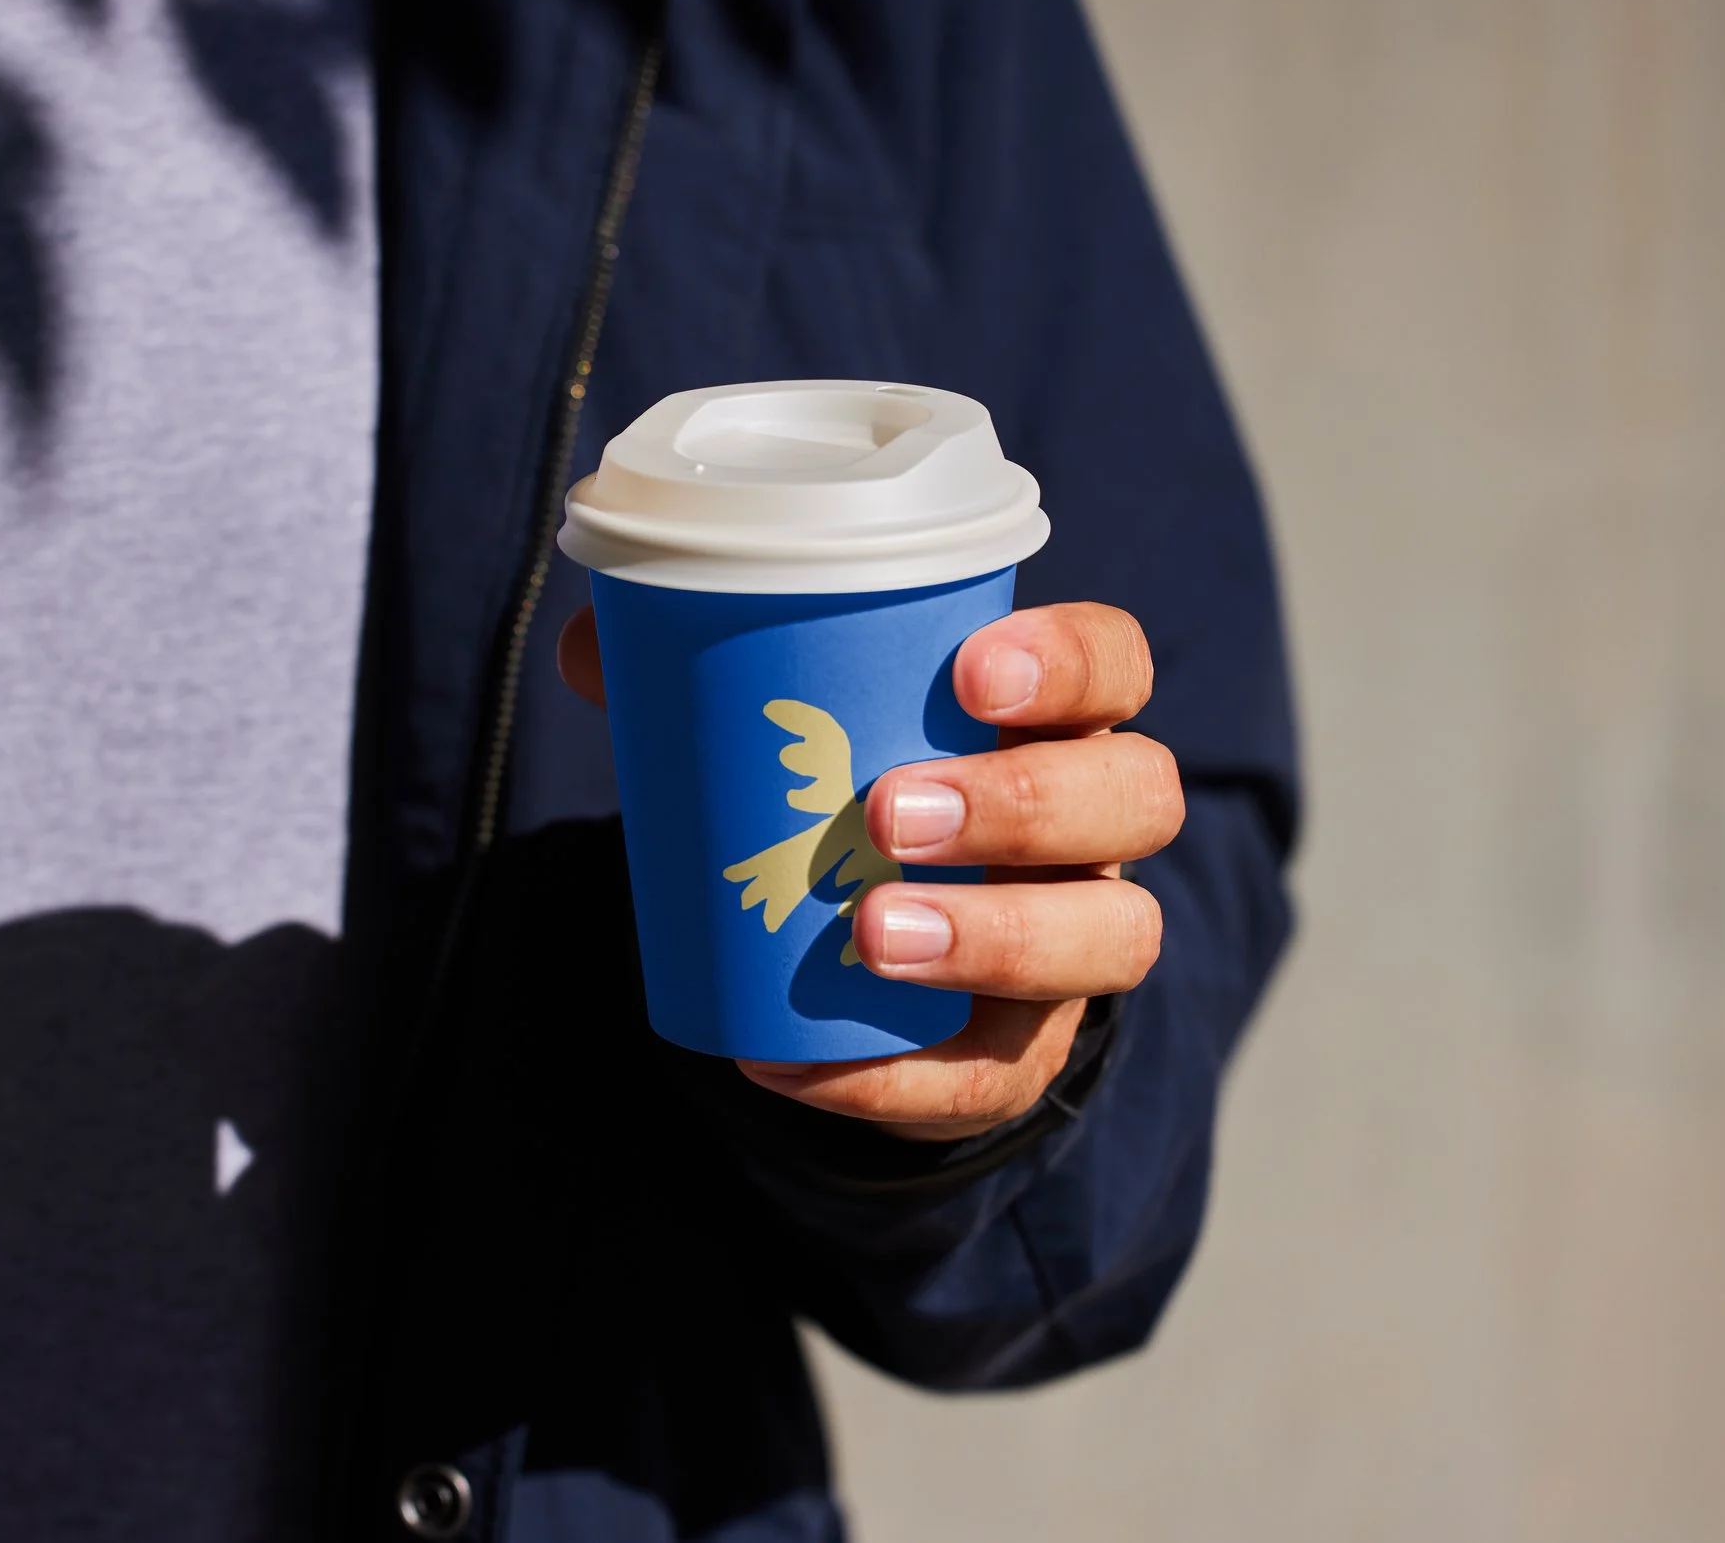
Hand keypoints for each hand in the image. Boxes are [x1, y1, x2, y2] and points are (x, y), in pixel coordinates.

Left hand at [556, 600, 1181, 1141]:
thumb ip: (703, 677)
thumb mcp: (796, 735)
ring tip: (870, 936)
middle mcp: (1092, 828)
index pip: (1112, 664)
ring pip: (1113, 936)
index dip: (1068, 663)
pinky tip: (792, 1063)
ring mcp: (1076, 942)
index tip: (971, 672)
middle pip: (1135, 796)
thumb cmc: (841, 801)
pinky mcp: (1021, 1053)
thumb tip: (589, 646)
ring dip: (998, 936)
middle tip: (888, 811)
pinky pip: (990, 1078)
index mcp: (1051, 718)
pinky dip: (888, 1078)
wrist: (863, 965)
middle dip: (1023, 802)